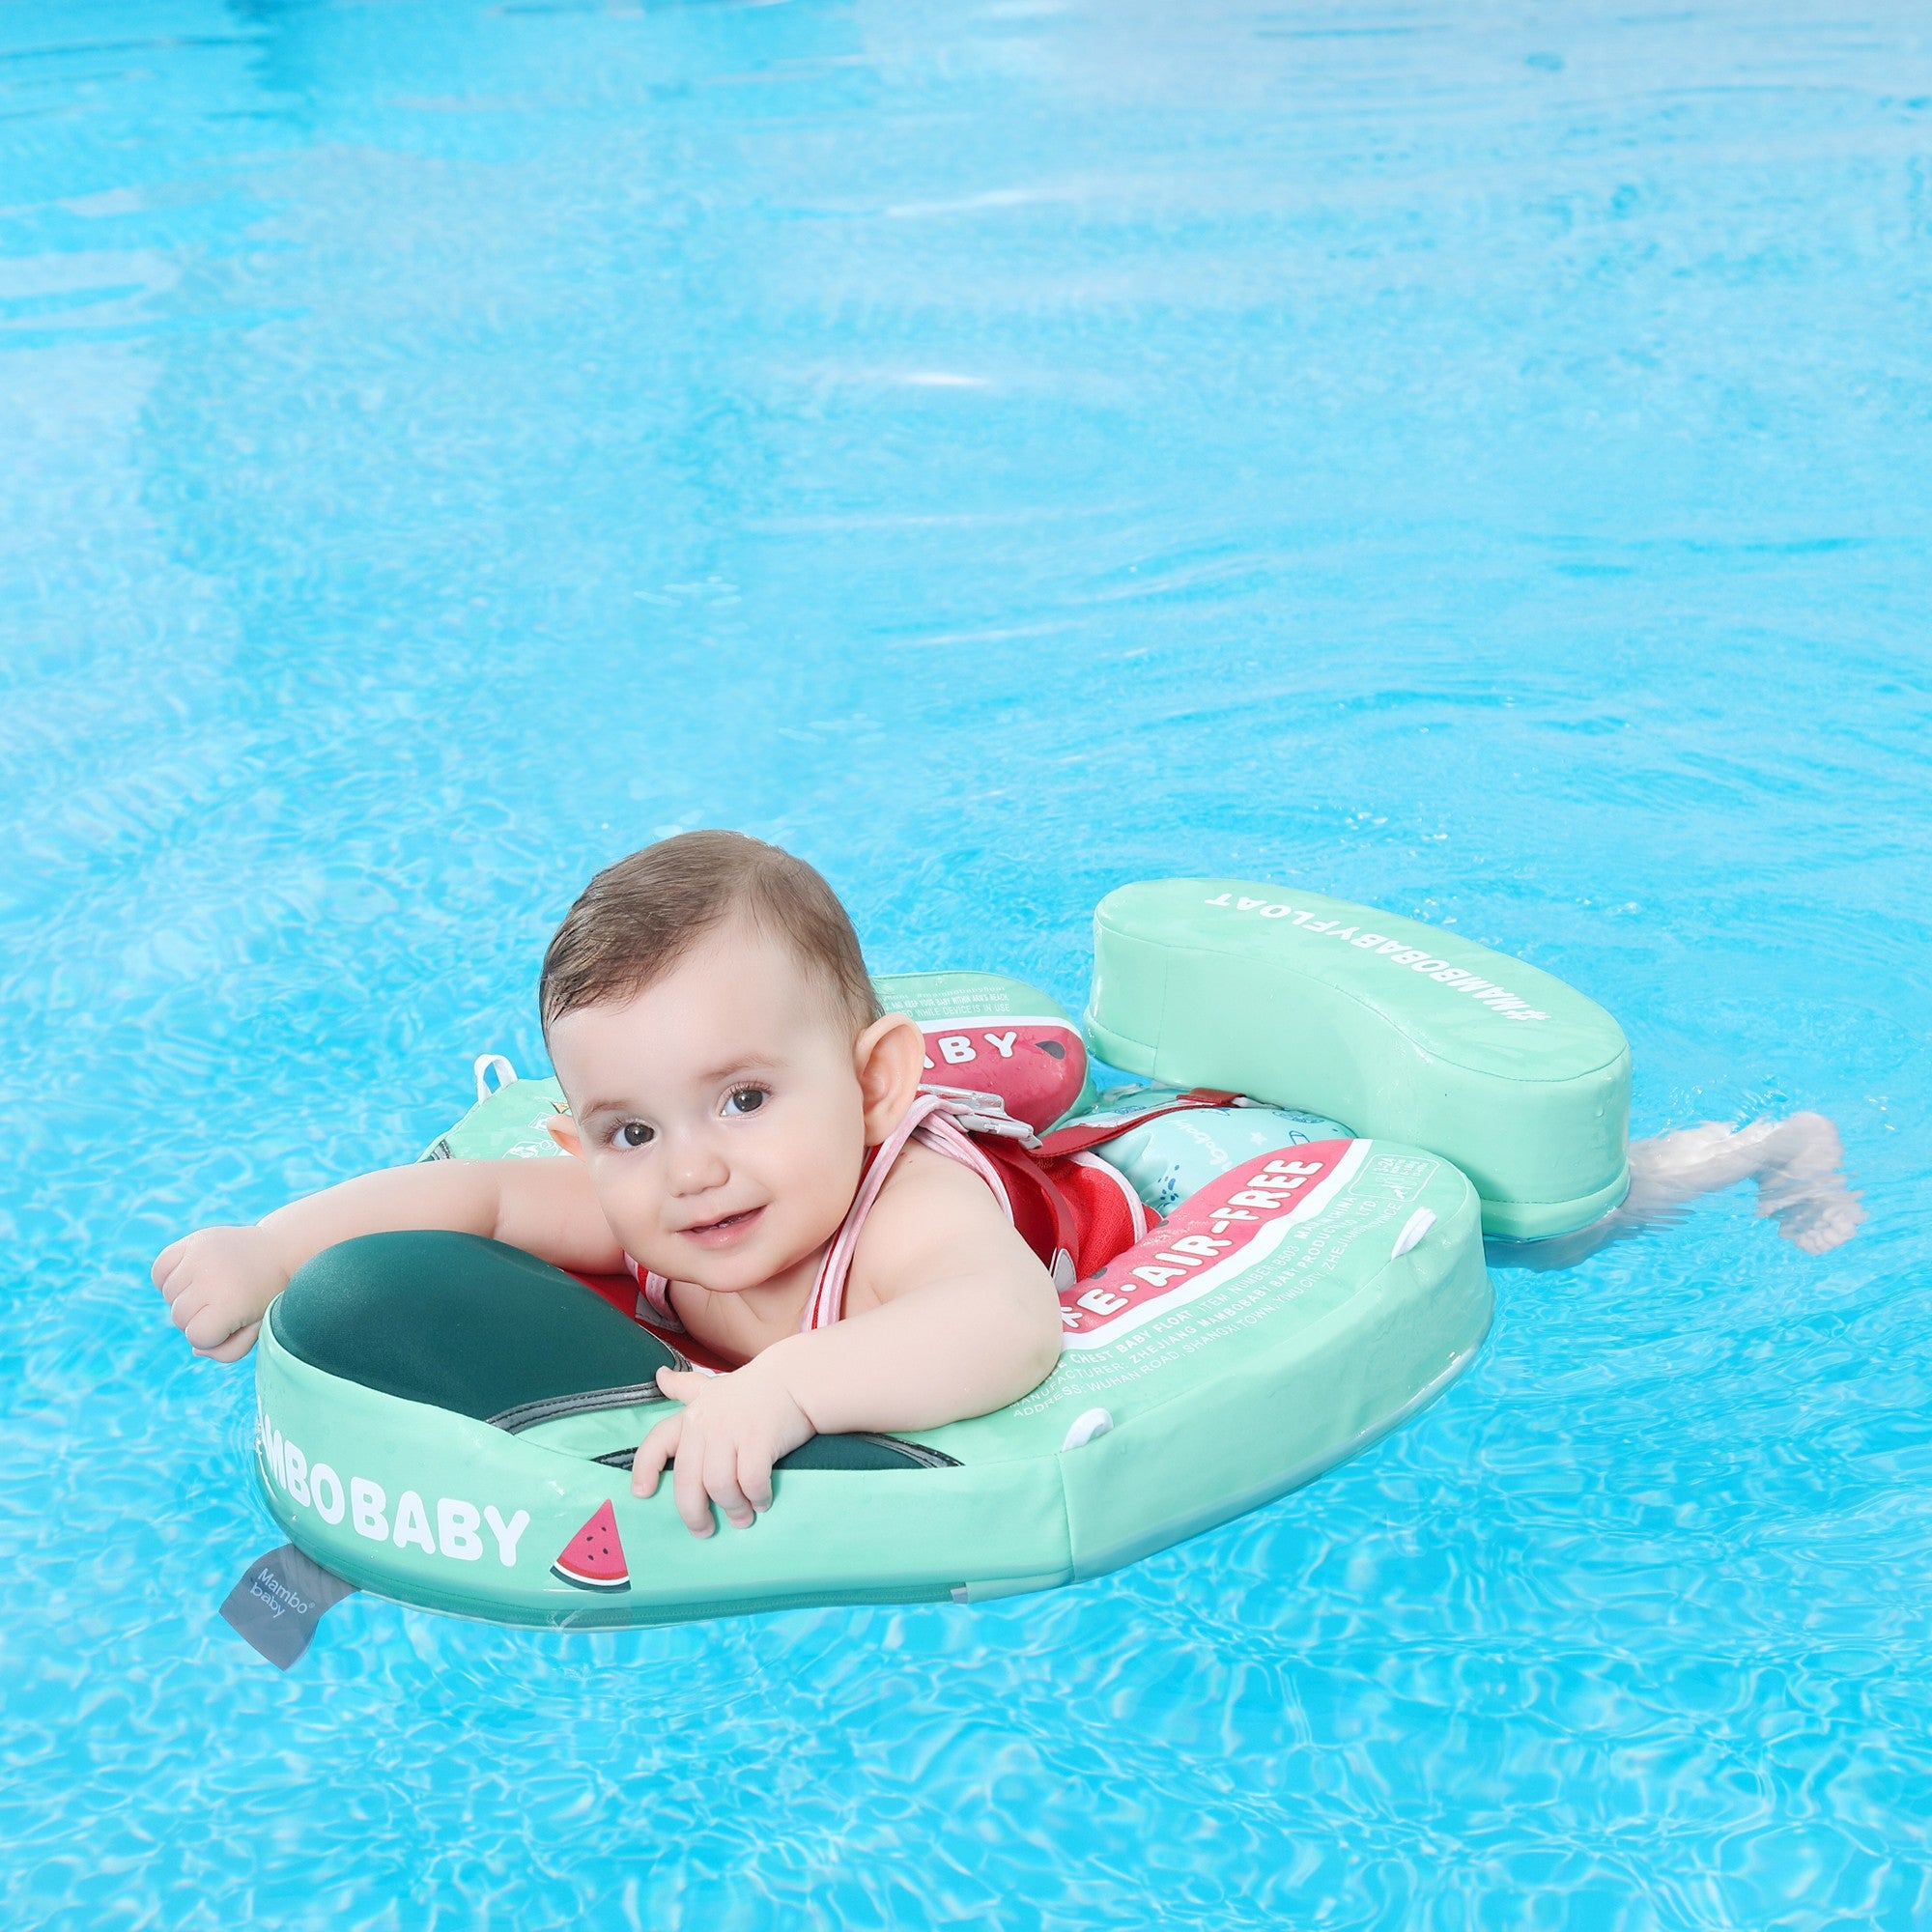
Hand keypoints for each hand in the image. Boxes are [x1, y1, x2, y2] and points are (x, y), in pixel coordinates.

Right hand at [153, 1226, 290, 1362]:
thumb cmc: (267, 1295)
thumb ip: (228, 1351)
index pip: (196, 1337)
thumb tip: (196, 1348)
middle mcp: (210, 1277)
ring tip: (211, 1289)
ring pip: (169, 1295)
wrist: (279, 1251)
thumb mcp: (258, 1329)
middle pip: (179, 1318)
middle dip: (198, 1319)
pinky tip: (191, 1278)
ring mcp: (199, 1256)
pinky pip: (160, 1269)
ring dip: (185, 1299)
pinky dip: (169, 1279)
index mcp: (230, 1303)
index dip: (212, 1336)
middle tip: (224, 1305)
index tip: (232, 1323)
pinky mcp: (193, 1241)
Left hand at [631, 1363, 814, 1536]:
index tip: (642, 1495)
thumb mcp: (715, 1387)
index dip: (645, 1469)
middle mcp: (705, 1424)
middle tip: (704, 1530)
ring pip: (718, 1486)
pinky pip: (750, 1481)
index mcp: (692, 1416)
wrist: (796, 1378)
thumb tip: (659, 1377)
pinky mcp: (759, 1438)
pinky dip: (756, 1497)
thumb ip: (686, 1388)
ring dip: (731, 1508)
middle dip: (693, 1513)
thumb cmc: (753, 1389)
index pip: (657, 1442)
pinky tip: (762, 1502)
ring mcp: (731, 1430)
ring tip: (742, 1518)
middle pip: (686, 1480)